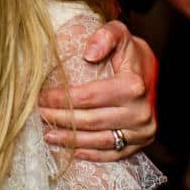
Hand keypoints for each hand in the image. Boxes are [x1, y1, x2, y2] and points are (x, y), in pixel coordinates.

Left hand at [39, 20, 156, 162]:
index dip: (61, 98)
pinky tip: (71, 150)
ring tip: (48, 134)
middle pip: (90, 121)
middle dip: (60, 119)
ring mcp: (142, 131)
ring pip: (99, 141)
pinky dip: (90, 155)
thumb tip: (88, 53)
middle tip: (39, 115)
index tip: (41, 96)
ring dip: (70, 140)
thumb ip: (105, 36)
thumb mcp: (119, 34)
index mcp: (133, 86)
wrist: (151, 74)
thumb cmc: (128, 53)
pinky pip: (113, 154)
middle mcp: (140, 112)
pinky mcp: (141, 143)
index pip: (88, 97)